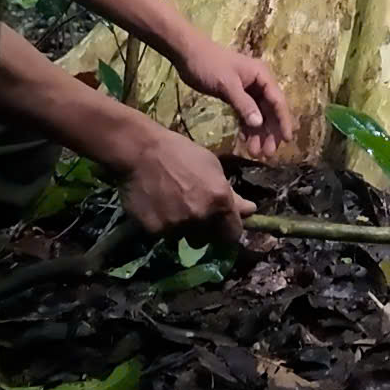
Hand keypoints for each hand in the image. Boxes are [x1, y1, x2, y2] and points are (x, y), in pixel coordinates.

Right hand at [121, 126, 255, 239]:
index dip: (228, 229)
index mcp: (219, 200)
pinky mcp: (154, 231)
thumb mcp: (211, 166)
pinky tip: (155, 205)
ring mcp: (176, 226)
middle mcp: (200, 217)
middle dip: (204, 229)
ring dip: (182, 228)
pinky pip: (163, 235)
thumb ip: (231, 194)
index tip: (221, 224)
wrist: (139, 150)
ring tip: (171, 205)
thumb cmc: (179, 152)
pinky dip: (162, 224)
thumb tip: (250, 211)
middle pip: (208, 239)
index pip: (233, 234)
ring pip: (184, 238)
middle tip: (192, 210)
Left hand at [172, 39, 292, 158]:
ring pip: (258, 115)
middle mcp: (259, 83)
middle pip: (270, 111)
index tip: (287, 140)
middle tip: (268, 153)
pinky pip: (246, 114)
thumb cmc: (209, 64)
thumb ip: (243, 104)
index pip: (278, 101)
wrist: (187, 54)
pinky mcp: (235, 95)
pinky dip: (246, 127)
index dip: (283, 121)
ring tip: (255, 153)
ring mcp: (247, 90)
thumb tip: (259, 123)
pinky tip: (246, 141)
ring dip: (258, 133)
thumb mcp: (227, 84)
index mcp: (262, 76)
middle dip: (270, 132)